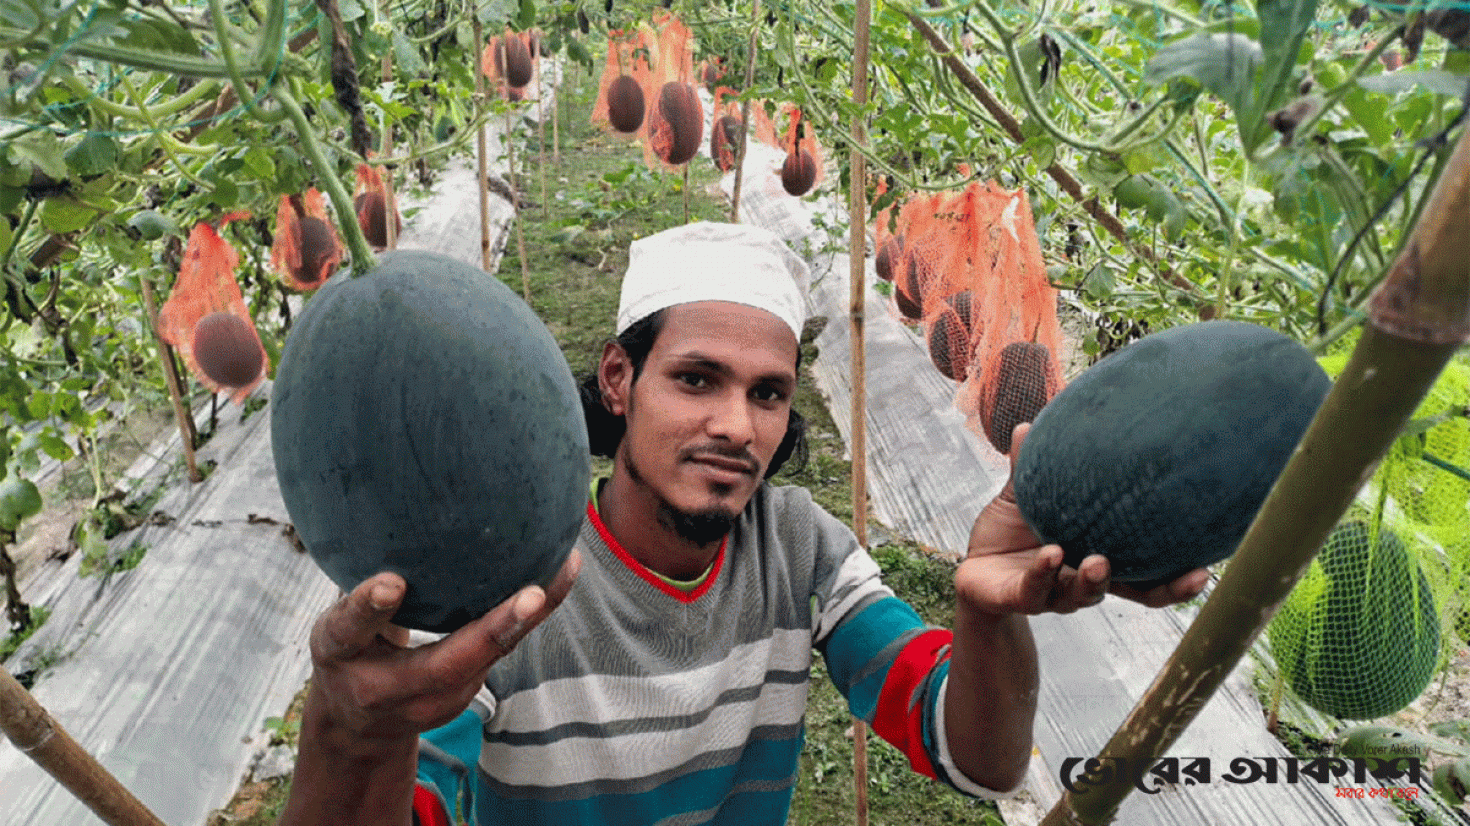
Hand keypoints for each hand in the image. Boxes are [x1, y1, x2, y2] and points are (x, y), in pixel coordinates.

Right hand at [304, 551, 580, 749]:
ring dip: (527, 621)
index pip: (350, 631)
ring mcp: (427, 702)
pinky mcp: (459, 697)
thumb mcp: (336, 623)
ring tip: (562, 571)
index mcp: (340, 654)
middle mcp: (382, 688)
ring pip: (484, 663)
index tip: (392, 584)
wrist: (355, 728)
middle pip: (442, 666)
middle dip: (490, 632)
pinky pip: (500, 654)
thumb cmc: (347, 651)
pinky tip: (557, 580)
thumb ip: (358, 590)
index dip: (369, 608)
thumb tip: (386, 510)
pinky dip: (529, 618)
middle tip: (531, 596)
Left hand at [957, 424, 1207, 617]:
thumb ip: (1029, 468)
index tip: (1210, 567)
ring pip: (1082, 595)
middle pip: (1132, 592)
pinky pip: (1036, 589)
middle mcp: (1082, 579)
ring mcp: (1054, 593)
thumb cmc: (1010, 534)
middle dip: (1162, 588)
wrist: (973, 570)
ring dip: (1094, 580)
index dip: (1178, 576)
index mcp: (1098, 556)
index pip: (1148, 572)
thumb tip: (1029, 423)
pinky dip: (1044, 573)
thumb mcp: (1023, 497)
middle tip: (1190, 575)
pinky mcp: (1020, 598)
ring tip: (1098, 561)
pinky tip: (1050, 554)